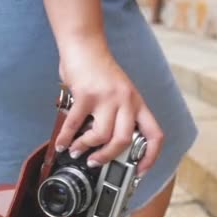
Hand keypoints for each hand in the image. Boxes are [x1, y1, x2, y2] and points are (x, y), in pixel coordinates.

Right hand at [55, 40, 163, 176]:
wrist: (85, 45)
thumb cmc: (100, 69)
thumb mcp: (120, 92)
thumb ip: (118, 114)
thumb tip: (106, 143)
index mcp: (137, 103)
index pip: (154, 135)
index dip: (150, 157)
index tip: (140, 171)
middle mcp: (125, 101)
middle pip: (124, 141)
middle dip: (108, 157)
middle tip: (96, 162)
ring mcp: (106, 98)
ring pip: (101, 136)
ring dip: (85, 148)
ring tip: (76, 150)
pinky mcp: (86, 95)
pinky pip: (75, 124)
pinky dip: (66, 138)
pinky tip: (62, 143)